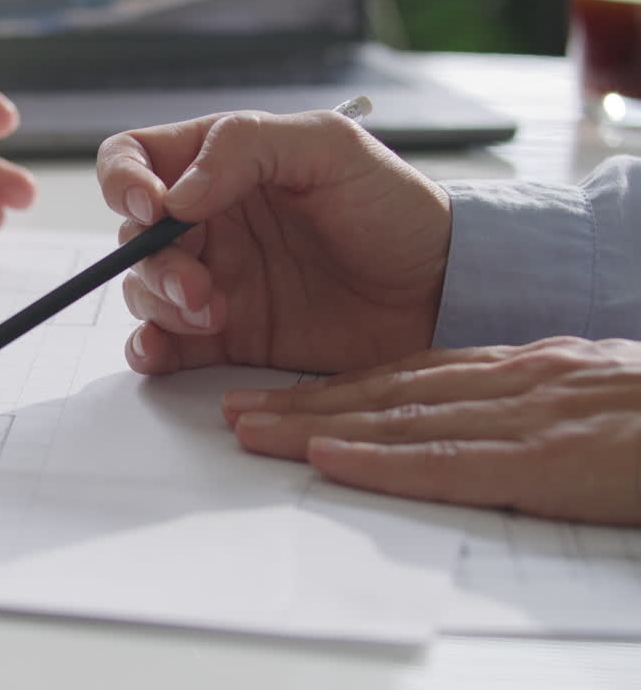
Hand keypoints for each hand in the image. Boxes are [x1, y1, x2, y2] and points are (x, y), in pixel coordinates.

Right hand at [96, 109, 450, 374]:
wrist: (442, 294)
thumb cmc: (397, 210)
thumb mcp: (331, 148)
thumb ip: (246, 147)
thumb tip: (176, 195)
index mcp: (222, 165)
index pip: (136, 158)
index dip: (124, 179)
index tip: (150, 205)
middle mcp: (209, 222)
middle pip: (132, 235)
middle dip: (153, 260)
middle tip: (199, 284)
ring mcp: (214, 280)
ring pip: (143, 288)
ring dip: (160, 302)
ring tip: (214, 314)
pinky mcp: (226, 337)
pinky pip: (163, 344)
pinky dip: (150, 350)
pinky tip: (163, 352)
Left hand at [221, 336, 640, 524]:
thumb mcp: (597, 394)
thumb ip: (531, 403)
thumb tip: (472, 421)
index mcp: (525, 367)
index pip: (409, 373)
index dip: (334, 385)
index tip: (276, 396)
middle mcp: (516, 380)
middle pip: (385, 389)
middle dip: (301, 401)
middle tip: (231, 409)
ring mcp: (533, 416)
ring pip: (399, 416)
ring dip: (316, 423)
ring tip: (248, 431)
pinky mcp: (556, 457)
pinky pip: (452, 458)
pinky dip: (384, 458)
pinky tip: (330, 457)